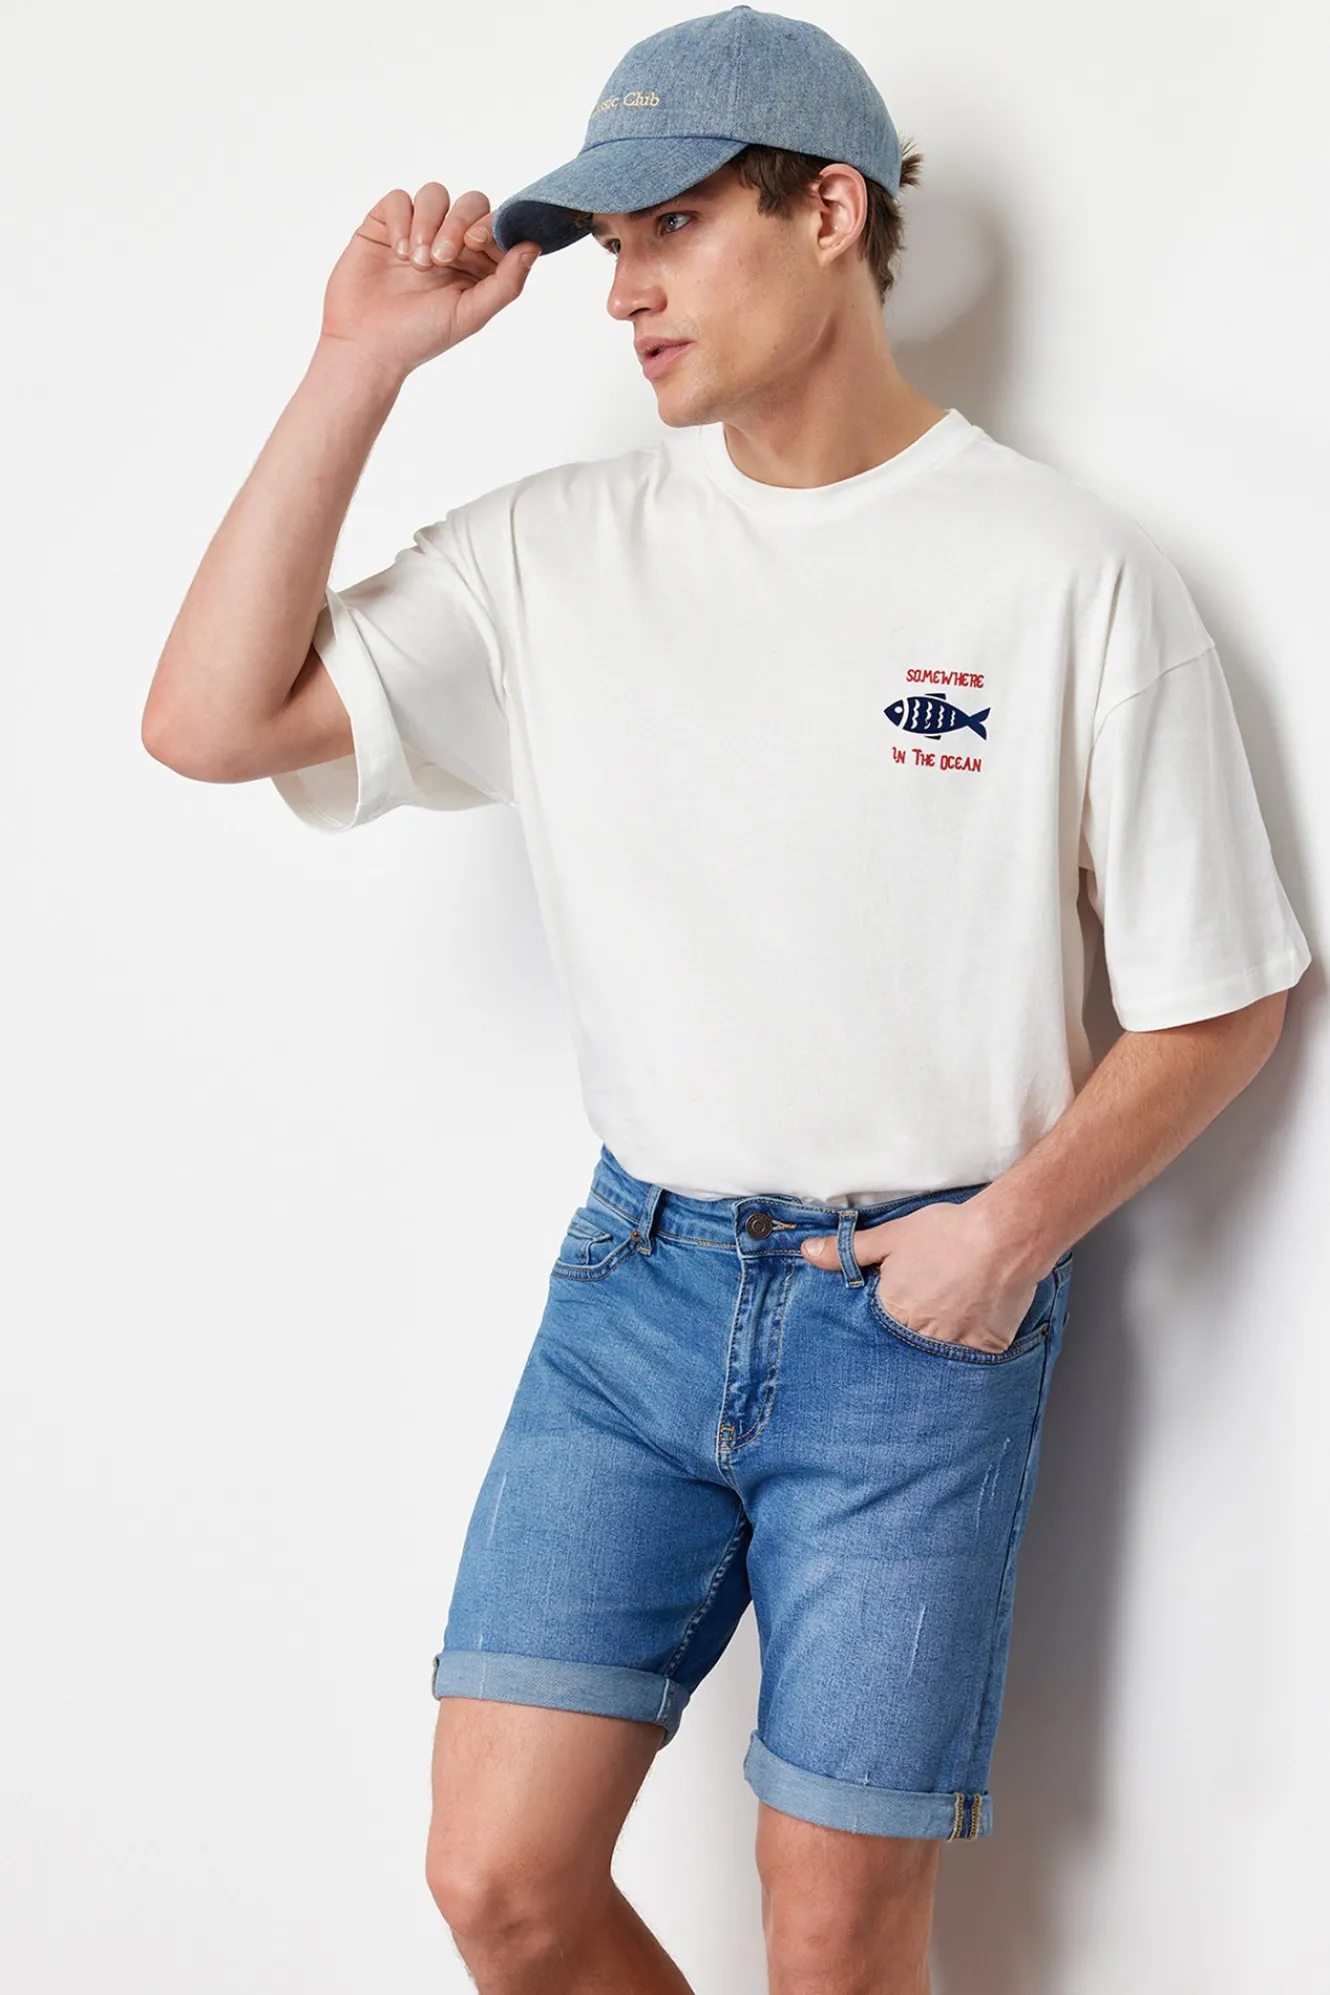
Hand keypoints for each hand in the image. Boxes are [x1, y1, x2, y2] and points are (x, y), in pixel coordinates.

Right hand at [318, 181, 541, 384]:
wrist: (366, 345)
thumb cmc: (420, 336)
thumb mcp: (471, 314)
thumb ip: (506, 283)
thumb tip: (533, 247)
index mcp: (478, 264)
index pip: (495, 224)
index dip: (490, 225)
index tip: (476, 242)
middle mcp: (450, 242)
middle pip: (469, 203)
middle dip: (458, 222)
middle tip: (442, 257)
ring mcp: (417, 230)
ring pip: (434, 195)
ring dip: (428, 223)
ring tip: (416, 262)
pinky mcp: (384, 225)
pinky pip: (398, 199)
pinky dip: (401, 220)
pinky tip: (398, 252)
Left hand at [802, 1200, 1040, 1355]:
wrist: (1004, 1237)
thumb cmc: (946, 1234)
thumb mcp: (890, 1236)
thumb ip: (848, 1251)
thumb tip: (808, 1253)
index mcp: (892, 1313)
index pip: (880, 1327)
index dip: (891, 1311)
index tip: (903, 1300)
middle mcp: (920, 1337)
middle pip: (910, 1340)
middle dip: (917, 1325)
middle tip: (935, 1300)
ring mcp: (955, 1347)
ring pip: (942, 1349)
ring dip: (944, 1334)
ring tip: (957, 1308)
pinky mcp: (987, 1349)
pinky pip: (976, 1355)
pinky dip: (975, 1339)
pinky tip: (979, 1316)